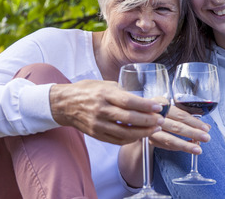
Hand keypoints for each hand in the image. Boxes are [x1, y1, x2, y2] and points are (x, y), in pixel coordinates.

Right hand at [49, 80, 164, 144]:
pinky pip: (116, 140)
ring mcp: (97, 124)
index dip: (146, 106)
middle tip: (161, 120)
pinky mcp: (96, 134)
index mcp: (104, 94)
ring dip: (143, 133)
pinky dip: (130, 139)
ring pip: (124, 132)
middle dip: (148, 121)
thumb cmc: (86, 91)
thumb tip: (143, 98)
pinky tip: (140, 135)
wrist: (64, 104)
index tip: (158, 107)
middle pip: (129, 118)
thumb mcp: (104, 84)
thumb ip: (122, 91)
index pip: (129, 101)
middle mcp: (101, 109)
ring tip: (154, 129)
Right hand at [149, 105, 210, 154]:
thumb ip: (187, 117)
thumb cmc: (159, 111)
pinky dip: (178, 148)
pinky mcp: (150, 140)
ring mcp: (151, 130)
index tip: (205, 128)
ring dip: (185, 145)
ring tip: (197, 149)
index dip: (194, 122)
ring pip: (170, 139)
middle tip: (206, 138)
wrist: (139, 117)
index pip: (180, 115)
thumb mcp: (171, 107)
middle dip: (192, 133)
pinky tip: (188, 147)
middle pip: (176, 127)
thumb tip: (206, 127)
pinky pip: (166, 146)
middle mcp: (155, 117)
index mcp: (161, 105)